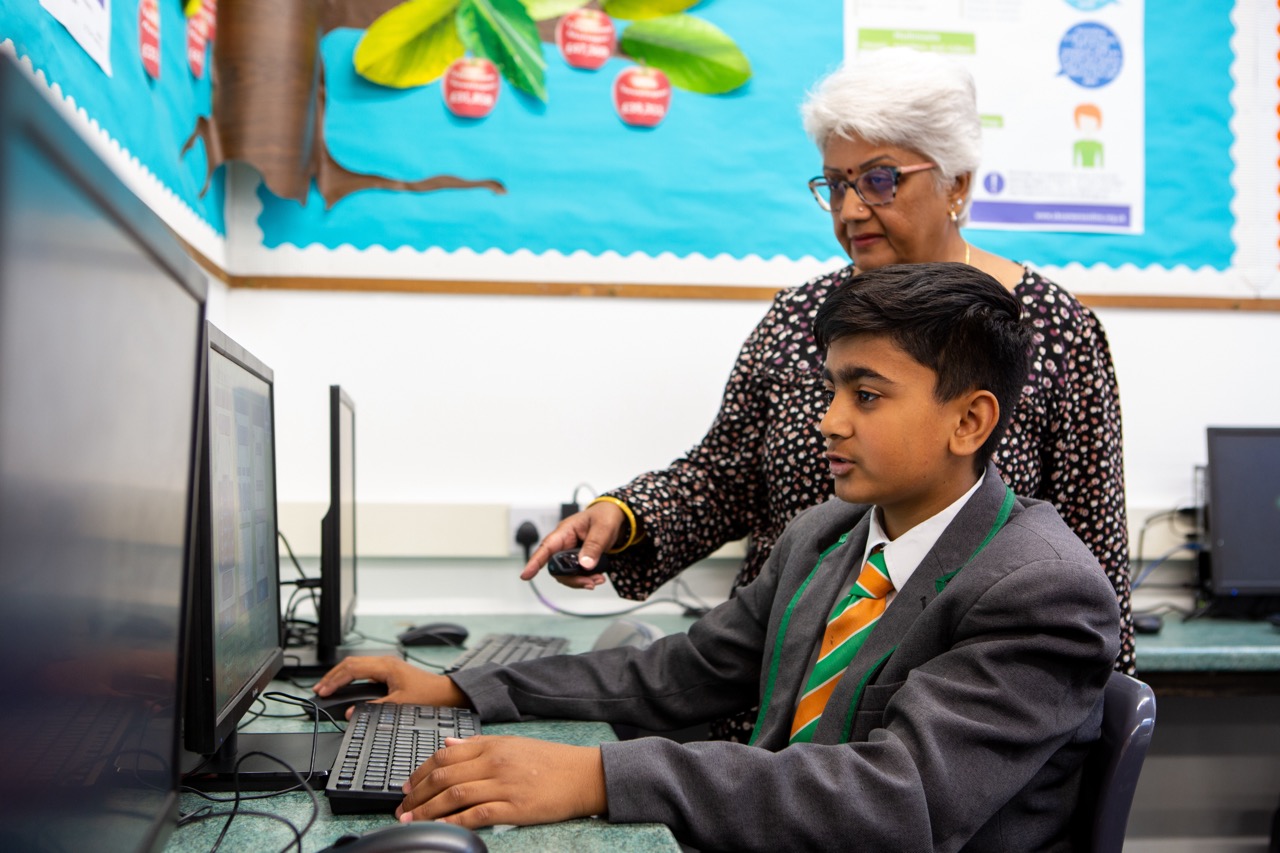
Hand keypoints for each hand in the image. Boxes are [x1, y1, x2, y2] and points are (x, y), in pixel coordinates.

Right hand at [313, 656, 467, 718]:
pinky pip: (364, 670)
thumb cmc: (428, 697)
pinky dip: (351, 677)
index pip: (352, 669)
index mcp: (386, 666)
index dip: (335, 680)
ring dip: (341, 676)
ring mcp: (387, 665)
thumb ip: (374, 708)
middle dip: (333, 676)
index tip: (323, 691)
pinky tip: (345, 686)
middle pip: (351, 663)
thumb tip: (351, 712)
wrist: (446, 693)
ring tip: (327, 687)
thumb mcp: (399, 705)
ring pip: (357, 665)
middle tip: (319, 689)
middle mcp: (385, 662)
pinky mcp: (389, 671)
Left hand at [396, 736, 605, 828]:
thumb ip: (477, 745)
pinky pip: (476, 814)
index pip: (444, 756)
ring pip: (454, 796)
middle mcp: (494, 763)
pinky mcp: (514, 807)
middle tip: (401, 807)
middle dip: (416, 794)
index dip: (419, 771)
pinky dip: (454, 821)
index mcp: (492, 746)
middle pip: (444, 777)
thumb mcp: (512, 744)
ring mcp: (503, 785)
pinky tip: (440, 827)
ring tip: (411, 820)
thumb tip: (447, 743)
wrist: (582, 775)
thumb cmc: (549, 761)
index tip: (406, 785)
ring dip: (427, 809)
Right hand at [519, 502, 623, 588]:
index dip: (534, 562)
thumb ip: (594, 546)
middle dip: (571, 578)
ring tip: (598, 580)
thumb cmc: (606, 516)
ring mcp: (571, 553)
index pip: (546, 547)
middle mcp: (564, 544)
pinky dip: (586, 579)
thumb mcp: (602, 528)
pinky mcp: (579, 560)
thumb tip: (585, 564)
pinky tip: (597, 577)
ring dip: (581, 580)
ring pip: (566, 574)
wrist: (617, 518)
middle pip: (557, 567)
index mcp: (565, 531)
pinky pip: (576, 574)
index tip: (525, 575)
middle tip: (589, 582)